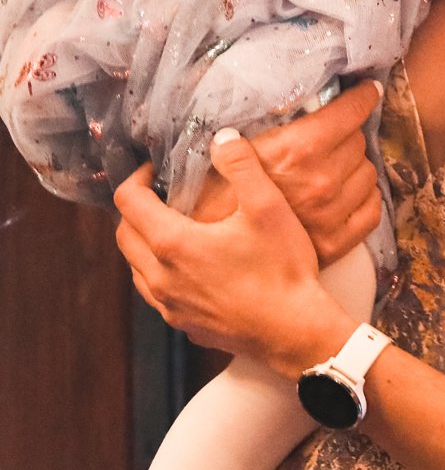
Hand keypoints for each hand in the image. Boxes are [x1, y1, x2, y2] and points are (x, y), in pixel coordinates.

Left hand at [115, 135, 349, 374]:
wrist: (295, 331)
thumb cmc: (283, 270)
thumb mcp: (268, 207)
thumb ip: (241, 166)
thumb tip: (222, 138)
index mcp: (173, 244)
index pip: (128, 202)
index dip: (137, 178)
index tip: (157, 170)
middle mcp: (161, 278)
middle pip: (124, 235)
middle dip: (136, 209)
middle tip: (163, 194)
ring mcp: (170, 307)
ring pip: (136, 267)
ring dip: (145, 242)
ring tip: (176, 226)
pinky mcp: (184, 326)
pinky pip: (155, 293)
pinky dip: (160, 272)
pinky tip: (192, 265)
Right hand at [189, 80, 382, 259]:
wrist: (209, 259)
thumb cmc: (213, 200)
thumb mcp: (232, 151)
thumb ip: (264, 123)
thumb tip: (285, 93)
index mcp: (297, 151)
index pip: (348, 113)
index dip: (361, 97)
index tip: (368, 90)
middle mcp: (321, 180)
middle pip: (357, 142)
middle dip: (346, 135)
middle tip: (329, 138)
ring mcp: (332, 214)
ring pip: (367, 174)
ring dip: (354, 167)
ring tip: (333, 167)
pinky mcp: (336, 244)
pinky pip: (370, 210)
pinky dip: (364, 198)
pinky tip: (349, 193)